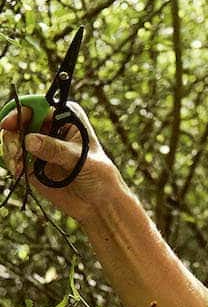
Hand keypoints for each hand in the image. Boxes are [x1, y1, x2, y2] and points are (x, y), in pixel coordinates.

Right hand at [1, 101, 121, 221]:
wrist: (98, 202)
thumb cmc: (99, 175)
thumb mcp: (80, 160)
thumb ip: (55, 150)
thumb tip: (29, 140)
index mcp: (67, 116)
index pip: (39, 105)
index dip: (21, 110)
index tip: (10, 123)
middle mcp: (50, 127)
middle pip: (20, 119)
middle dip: (12, 134)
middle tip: (16, 152)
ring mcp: (39, 145)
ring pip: (13, 137)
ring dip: (10, 149)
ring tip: (18, 166)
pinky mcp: (31, 162)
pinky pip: (12, 156)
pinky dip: (11, 162)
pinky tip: (18, 172)